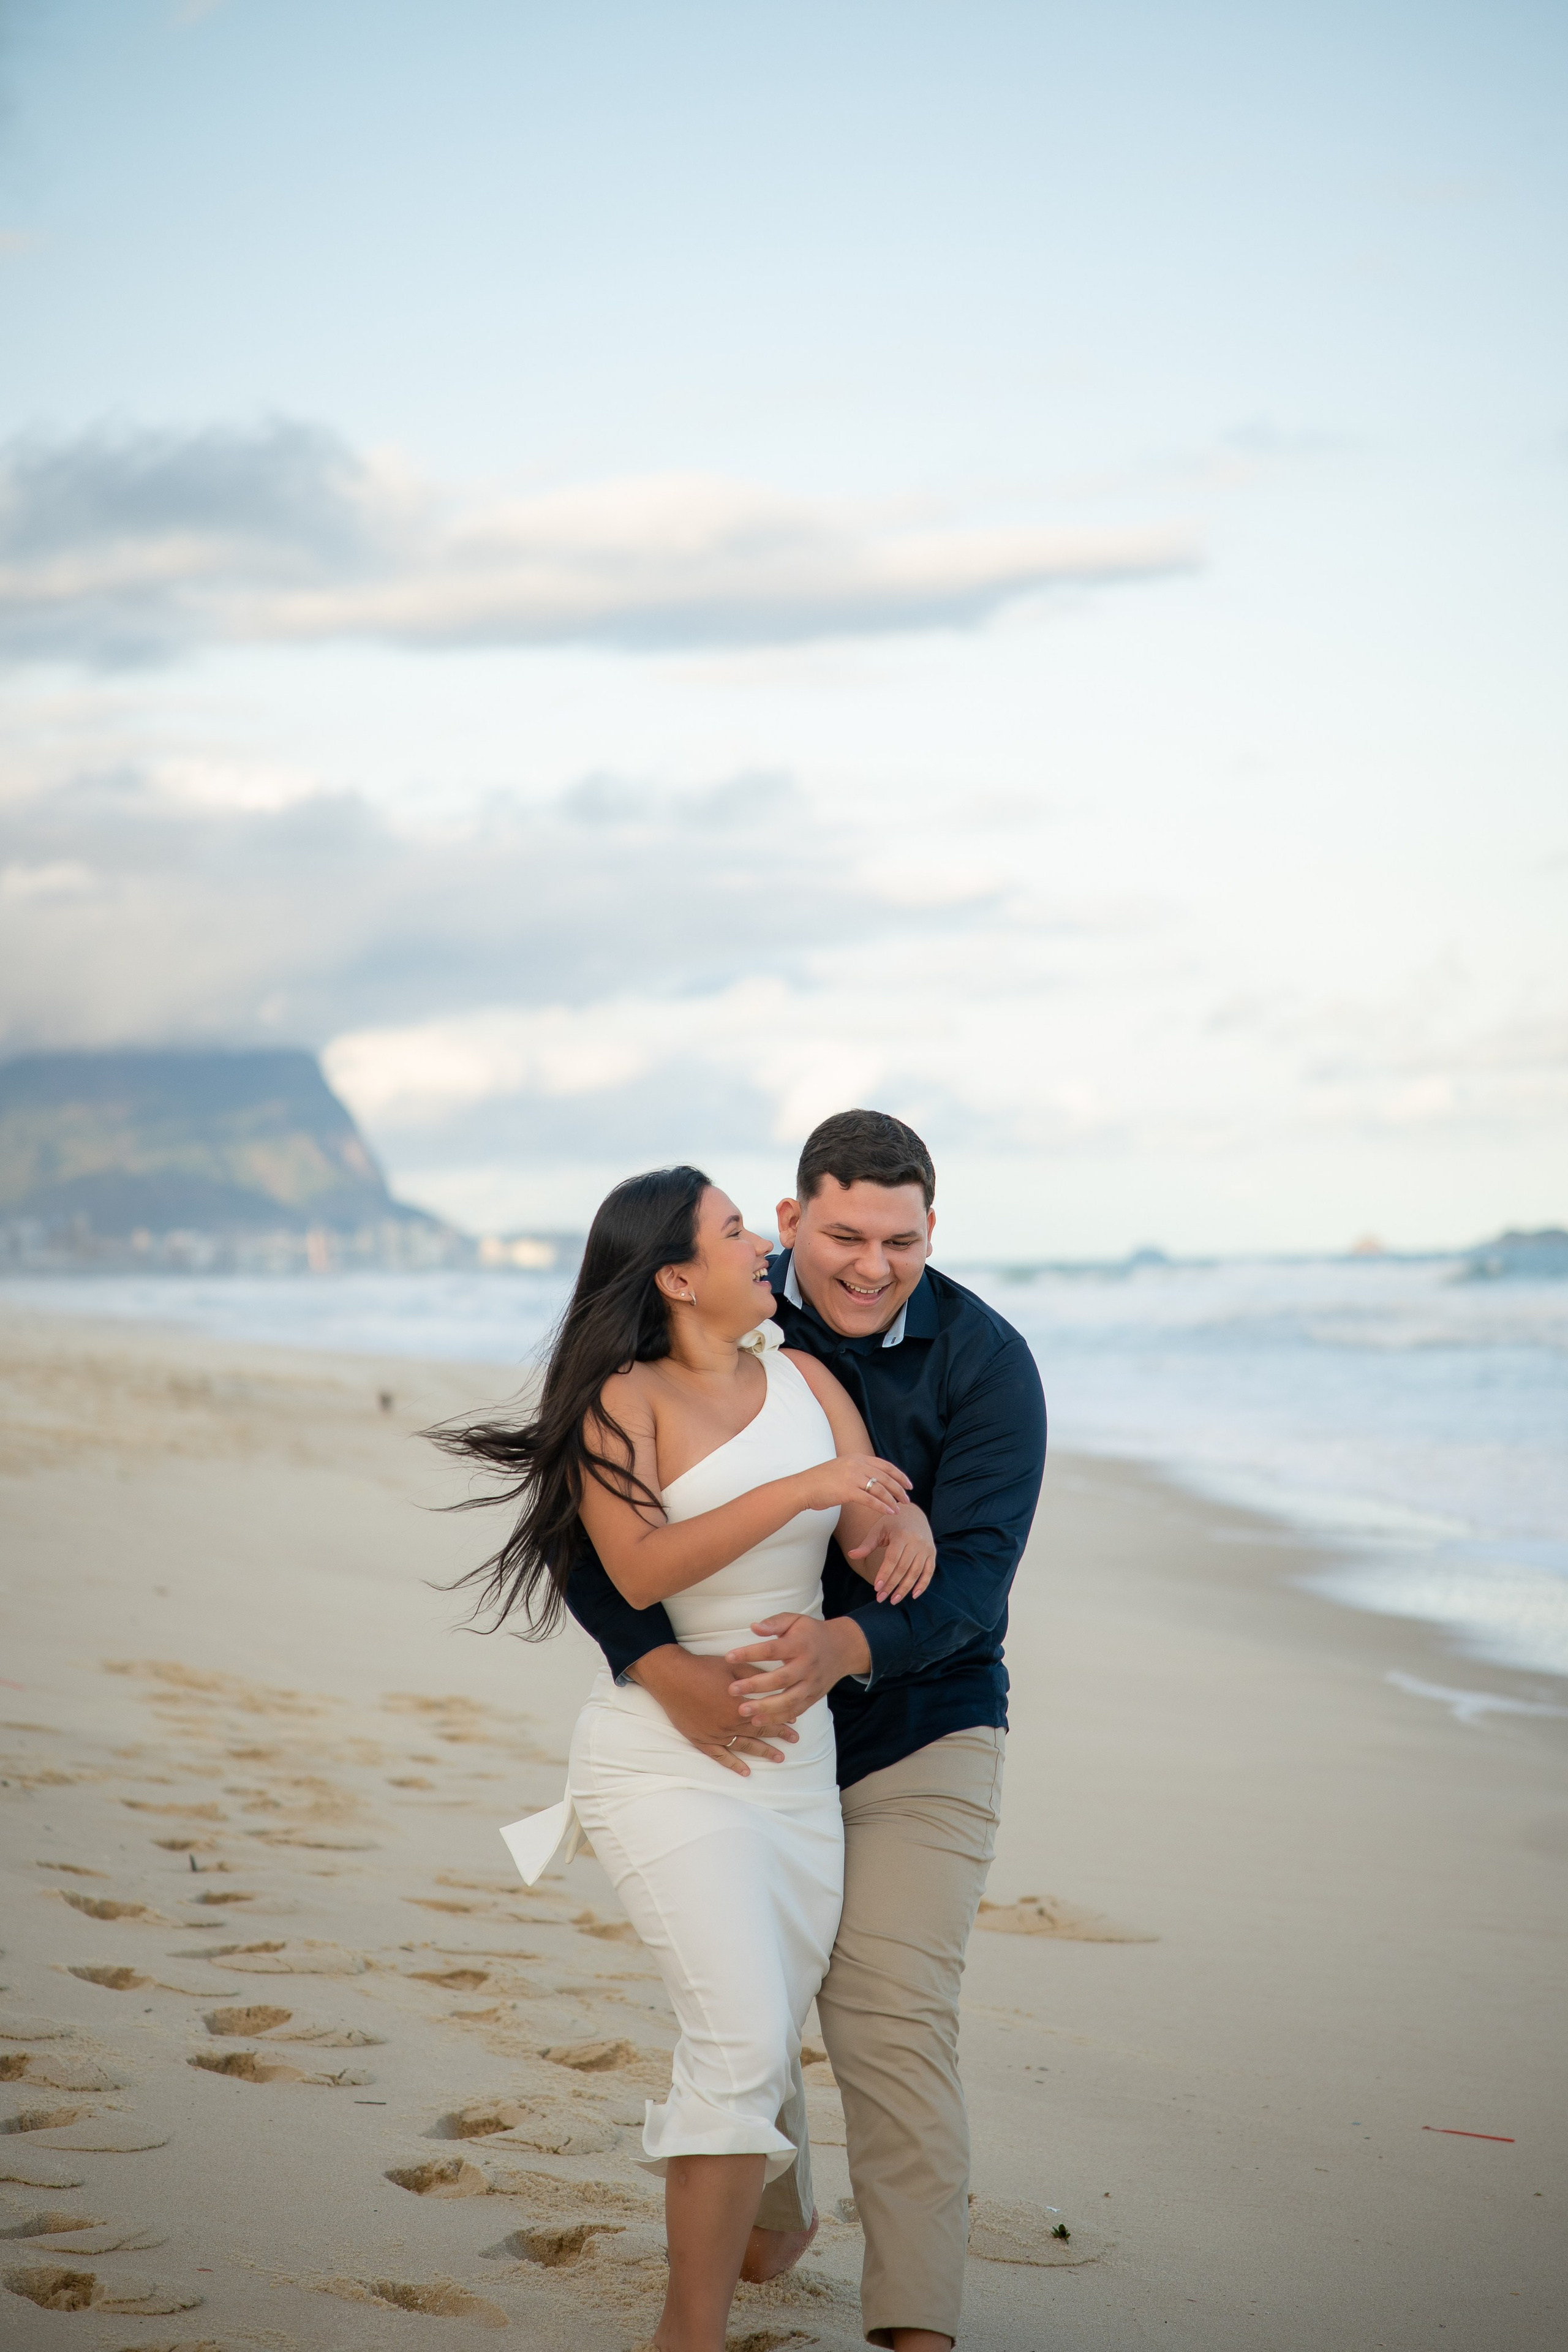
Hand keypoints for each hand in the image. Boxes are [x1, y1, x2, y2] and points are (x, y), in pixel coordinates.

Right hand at [629, 1646, 799, 1776]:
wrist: (671, 1676)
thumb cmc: (702, 1668)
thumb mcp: (733, 1666)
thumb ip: (755, 1676)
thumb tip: (775, 1683)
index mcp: (739, 1705)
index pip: (767, 1714)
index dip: (782, 1718)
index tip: (795, 1721)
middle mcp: (729, 1723)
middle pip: (760, 1732)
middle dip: (779, 1735)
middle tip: (794, 1740)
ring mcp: (715, 1734)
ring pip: (744, 1746)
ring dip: (763, 1752)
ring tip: (779, 1758)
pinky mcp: (701, 1740)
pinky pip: (720, 1757)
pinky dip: (733, 1765)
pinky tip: (746, 1772)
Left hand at [726, 1613, 872, 1725]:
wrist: (843, 1648)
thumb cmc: (811, 1633)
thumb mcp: (795, 1620)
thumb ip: (775, 1623)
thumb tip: (754, 1627)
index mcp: (800, 1644)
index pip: (772, 1650)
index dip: (750, 1653)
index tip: (729, 1657)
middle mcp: (807, 1666)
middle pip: (781, 1679)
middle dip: (755, 1686)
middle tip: (732, 1690)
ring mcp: (812, 1684)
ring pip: (789, 1700)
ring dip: (766, 1708)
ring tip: (743, 1711)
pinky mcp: (813, 1697)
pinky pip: (795, 1710)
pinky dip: (778, 1718)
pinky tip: (759, 1720)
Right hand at [798, 1452, 910, 1515]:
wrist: (803, 1487)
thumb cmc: (820, 1481)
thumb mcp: (841, 1468)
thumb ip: (856, 1470)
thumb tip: (870, 1479)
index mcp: (857, 1457)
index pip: (884, 1465)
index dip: (899, 1475)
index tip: (908, 1484)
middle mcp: (856, 1464)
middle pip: (886, 1476)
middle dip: (899, 1489)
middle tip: (907, 1499)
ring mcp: (852, 1476)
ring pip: (880, 1488)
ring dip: (892, 1499)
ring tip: (899, 1508)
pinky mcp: (848, 1490)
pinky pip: (871, 1499)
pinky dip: (882, 1506)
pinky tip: (889, 1512)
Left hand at [847, 1502, 936, 1602]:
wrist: (914, 1513)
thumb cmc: (892, 1523)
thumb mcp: (878, 1529)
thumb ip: (866, 1544)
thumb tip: (851, 1555)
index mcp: (902, 1535)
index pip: (892, 1559)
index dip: (884, 1574)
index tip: (876, 1588)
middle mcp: (916, 1541)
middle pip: (903, 1568)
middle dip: (892, 1585)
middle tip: (881, 1598)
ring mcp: (926, 1548)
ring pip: (915, 1572)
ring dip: (905, 1588)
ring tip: (894, 1600)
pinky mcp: (932, 1553)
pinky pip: (929, 1572)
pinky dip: (923, 1584)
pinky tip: (914, 1595)